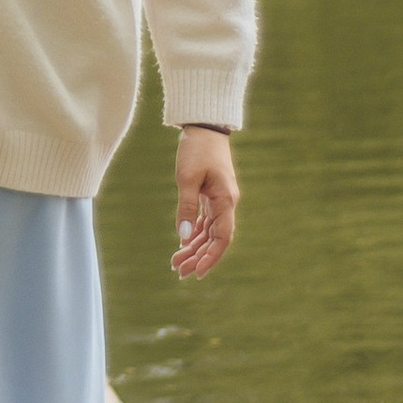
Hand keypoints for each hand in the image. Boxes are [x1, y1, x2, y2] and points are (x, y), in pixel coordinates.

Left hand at [172, 127, 238, 282]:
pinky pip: (203, 222)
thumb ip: (186, 207)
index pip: (222, 238)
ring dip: (194, 248)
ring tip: (176, 264)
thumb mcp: (187, 178)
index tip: (198, 273)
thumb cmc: (197, 150)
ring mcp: (218, 201)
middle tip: (180, 273)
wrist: (204, 128)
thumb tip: (182, 237)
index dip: (211, 257)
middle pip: (214, 239)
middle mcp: (225, 204)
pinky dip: (193, 235)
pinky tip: (182, 246)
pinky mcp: (210, 196)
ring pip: (208, 233)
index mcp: (226, 201)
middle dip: (198, 258)